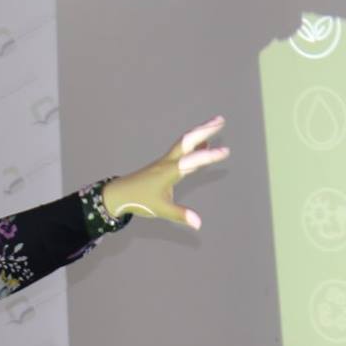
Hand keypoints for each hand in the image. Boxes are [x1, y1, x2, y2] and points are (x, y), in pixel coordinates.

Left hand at [101, 117, 229, 230]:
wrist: (119, 194)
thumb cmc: (139, 200)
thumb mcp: (160, 209)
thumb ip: (180, 215)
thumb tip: (198, 224)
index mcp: (169, 171)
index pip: (192, 160)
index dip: (209, 156)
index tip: (226, 151)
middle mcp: (168, 162)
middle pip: (187, 141)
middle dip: (204, 130)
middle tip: (221, 121)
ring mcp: (166, 161)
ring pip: (185, 142)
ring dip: (200, 133)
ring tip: (216, 124)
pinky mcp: (164, 164)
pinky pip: (182, 150)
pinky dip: (194, 145)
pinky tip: (204, 144)